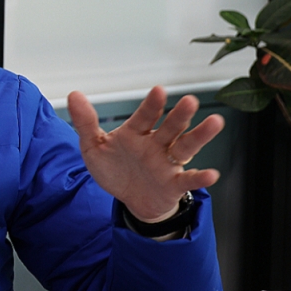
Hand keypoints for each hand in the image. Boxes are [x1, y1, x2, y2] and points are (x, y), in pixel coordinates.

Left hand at [67, 86, 224, 222]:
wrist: (129, 200)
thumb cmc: (115, 169)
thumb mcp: (94, 147)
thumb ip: (86, 123)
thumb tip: (74, 95)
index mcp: (136, 133)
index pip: (145, 116)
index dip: (152, 105)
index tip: (159, 90)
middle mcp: (156, 144)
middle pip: (171, 127)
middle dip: (180, 115)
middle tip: (190, 101)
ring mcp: (167, 163)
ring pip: (186, 146)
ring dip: (200, 135)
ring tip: (215, 123)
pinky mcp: (174, 184)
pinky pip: (188, 179)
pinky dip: (200, 177)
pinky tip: (211, 174)